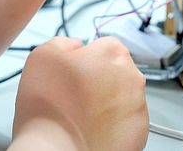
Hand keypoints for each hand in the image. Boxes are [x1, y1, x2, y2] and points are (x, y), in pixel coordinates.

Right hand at [13, 37, 147, 150]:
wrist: (58, 150)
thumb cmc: (50, 108)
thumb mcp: (43, 55)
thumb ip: (64, 41)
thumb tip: (74, 45)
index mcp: (112, 52)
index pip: (102, 46)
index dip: (84, 60)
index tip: (73, 73)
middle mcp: (132, 75)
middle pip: (115, 70)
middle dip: (98, 80)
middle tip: (74, 96)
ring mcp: (138, 104)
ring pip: (122, 96)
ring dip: (106, 102)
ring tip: (80, 115)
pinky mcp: (139, 130)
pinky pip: (126, 120)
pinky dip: (113, 124)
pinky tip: (91, 129)